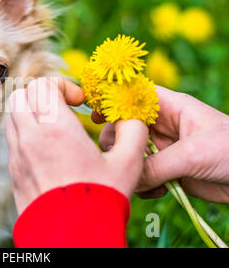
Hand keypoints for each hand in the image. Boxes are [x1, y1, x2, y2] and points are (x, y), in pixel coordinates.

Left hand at [5, 77, 147, 213]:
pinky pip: (13, 140)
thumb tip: (129, 117)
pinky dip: (26, 133)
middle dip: (43, 95)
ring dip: (32, 112)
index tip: (78, 102)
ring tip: (55, 128)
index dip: (61, 85)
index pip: (42, 84)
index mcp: (56, 128)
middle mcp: (30, 137)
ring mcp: (17, 154)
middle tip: (63, 109)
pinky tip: (48, 150)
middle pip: (21, 95)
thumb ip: (133, 131)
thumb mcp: (128, 164)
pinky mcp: (13, 171)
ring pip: (13, 116)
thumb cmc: (100, 200)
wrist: (71, 237)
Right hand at [96, 86, 228, 203]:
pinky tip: (158, 192)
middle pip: (126, 127)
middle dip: (118, 142)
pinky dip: (144, 184)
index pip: (135, 96)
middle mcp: (164, 126)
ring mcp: (165, 149)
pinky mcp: (168, 171)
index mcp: (171, 108)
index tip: (95, 113)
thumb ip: (155, 165)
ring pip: (132, 154)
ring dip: (132, 167)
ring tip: (142, 181)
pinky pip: (143, 175)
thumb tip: (127, 176)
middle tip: (116, 155)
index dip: (113, 100)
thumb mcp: (192, 154)